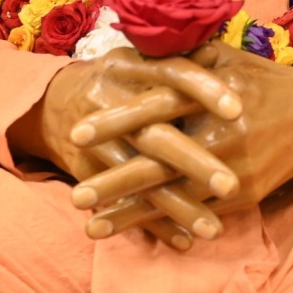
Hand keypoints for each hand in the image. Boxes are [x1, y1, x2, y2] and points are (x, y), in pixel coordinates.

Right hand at [11, 47, 243, 245]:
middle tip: (230, 184)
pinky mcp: (87, 172)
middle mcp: (111, 101)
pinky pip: (121, 202)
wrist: (56, 101)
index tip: (237, 109)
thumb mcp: (143, 58)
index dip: (203, 88)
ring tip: (213, 230)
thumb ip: (181, 58)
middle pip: (155, 135)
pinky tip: (183, 241)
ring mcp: (96, 141)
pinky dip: (152, 224)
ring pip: (139, 176)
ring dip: (176, 205)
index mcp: (132, 67)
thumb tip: (219, 52)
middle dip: (192, 161)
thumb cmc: (120, 78)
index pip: (172, 74)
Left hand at [75, 44, 292, 238]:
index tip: (78, 134)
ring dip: (130, 213)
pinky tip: (133, 231)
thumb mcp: (222, 56)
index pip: (156, 107)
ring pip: (173, 196)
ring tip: (90, 224)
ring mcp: (231, 169)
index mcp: (210, 93)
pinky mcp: (242, 195)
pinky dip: (162, 224)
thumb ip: (179, 56)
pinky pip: (196, 213)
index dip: (116, 121)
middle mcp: (220, 134)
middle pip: (159, 161)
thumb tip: (132, 48)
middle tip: (75, 193)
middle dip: (114, 180)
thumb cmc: (260, 80)